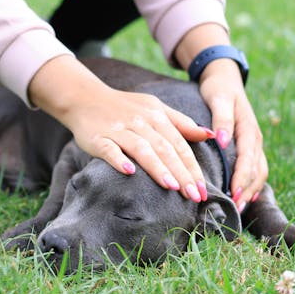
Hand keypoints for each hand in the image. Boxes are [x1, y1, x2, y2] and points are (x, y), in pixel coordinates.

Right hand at [28, 56, 211, 202]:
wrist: (85, 98)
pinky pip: (110, 149)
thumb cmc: (124, 108)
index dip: (192, 167)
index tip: (203, 189)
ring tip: (172, 187)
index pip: (179, 144)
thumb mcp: (155, 108)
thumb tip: (209, 135)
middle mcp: (140, 122)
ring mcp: (119, 129)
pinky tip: (129, 172)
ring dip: (157, 168)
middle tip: (194, 196)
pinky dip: (119, 160)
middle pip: (165, 149)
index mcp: (157, 115)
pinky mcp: (98, 137)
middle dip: (181, 173)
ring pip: (142, 149)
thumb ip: (181, 122)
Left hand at [174, 23, 268, 210]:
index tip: (234, 193)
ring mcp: (254, 143)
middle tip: (236, 208)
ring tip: (240, 207)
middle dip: (247, 190)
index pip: (248, 158)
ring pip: (259, 171)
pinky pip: (256, 168)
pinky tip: (246, 196)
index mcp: (248, 129)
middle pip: (256, 170)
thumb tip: (223, 141)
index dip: (243, 177)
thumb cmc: (219, 89)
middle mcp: (255, 138)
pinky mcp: (250, 146)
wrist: (225, 79)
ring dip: (251, 190)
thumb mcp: (219, 98)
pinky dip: (253, 183)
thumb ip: (222, 119)